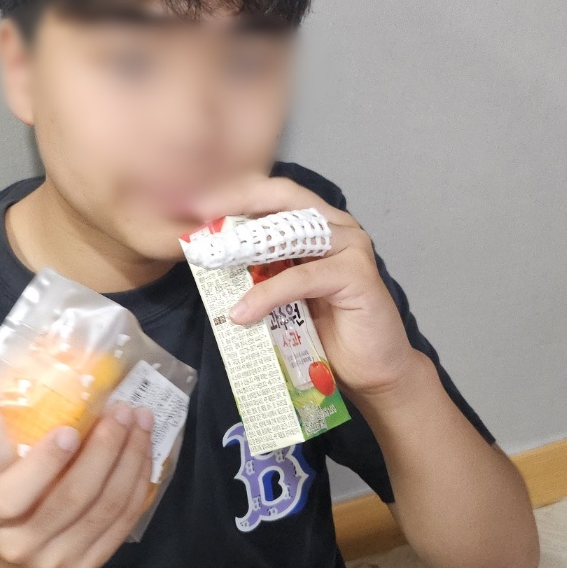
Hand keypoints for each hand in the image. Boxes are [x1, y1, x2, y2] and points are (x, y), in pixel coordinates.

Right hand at [0, 402, 155, 567]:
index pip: (14, 496)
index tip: (70, 429)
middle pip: (74, 498)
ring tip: (141, 423)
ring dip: (130, 460)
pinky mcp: (88, 566)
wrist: (3, 559)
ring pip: (106, 509)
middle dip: (105, 449)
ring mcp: (59, 560)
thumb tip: (28, 380)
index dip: (45, 464)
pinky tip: (145, 453)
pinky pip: (122, 523)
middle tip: (122, 411)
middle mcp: (22, 545)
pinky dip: (139, 484)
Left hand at [191, 175, 418, 396]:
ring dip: (246, 247)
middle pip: (282, 200)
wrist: (371, 372)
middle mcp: (337, 226)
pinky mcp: (357, 273)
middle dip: (236, 206)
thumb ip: (260, 273)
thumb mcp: (283, 297)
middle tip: (198, 216)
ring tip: (212, 261)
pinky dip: (268, 294)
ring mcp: (350, 246)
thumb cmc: (328, 334)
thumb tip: (212, 262)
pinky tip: (243, 313)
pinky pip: (301, 277)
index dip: (235, 195)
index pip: (273, 196)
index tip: (195, 206)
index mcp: (318, 226)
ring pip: (290, 235)